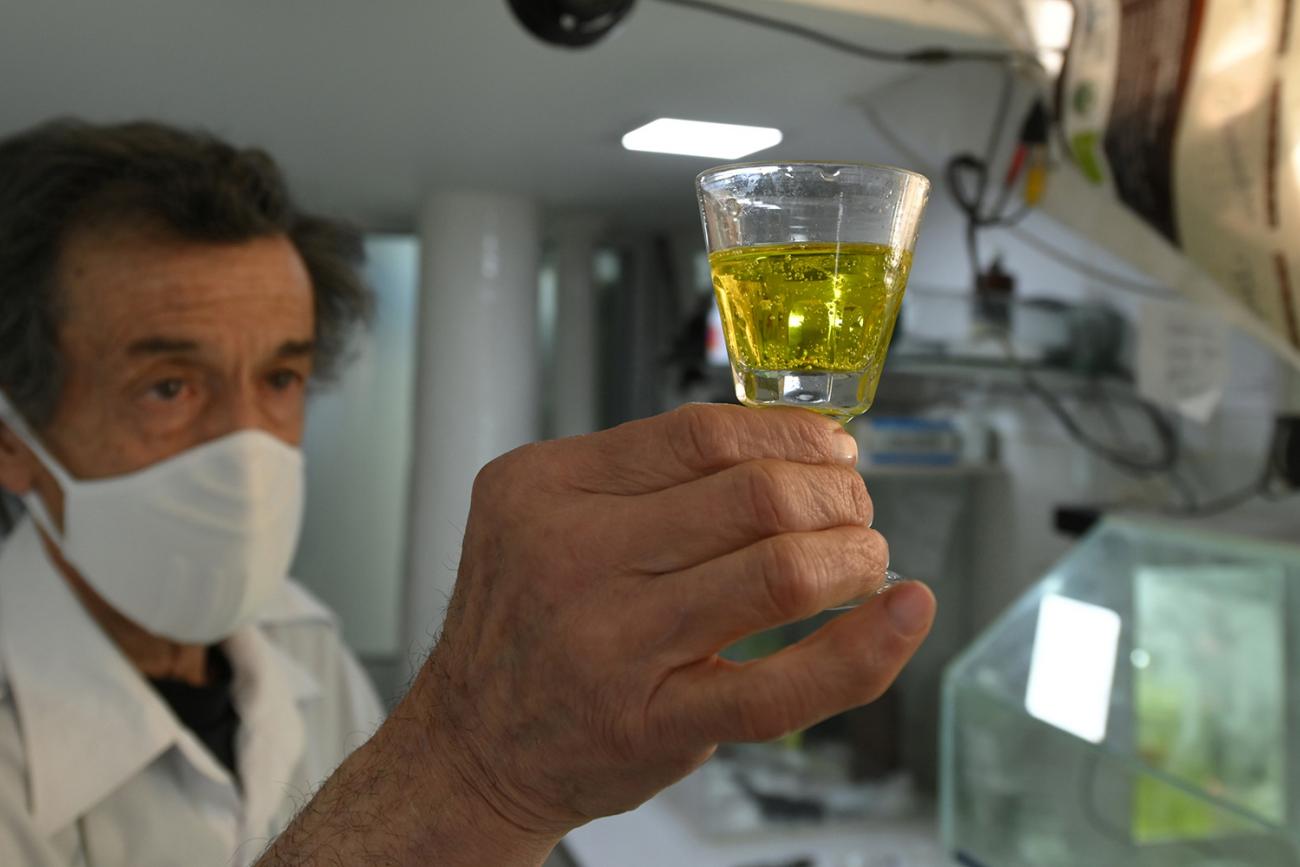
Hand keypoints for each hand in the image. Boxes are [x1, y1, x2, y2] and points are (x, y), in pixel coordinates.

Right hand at [417, 404, 935, 843]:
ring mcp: (614, 644)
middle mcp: (573, 557)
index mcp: (547, 488)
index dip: (791, 434)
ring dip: (853, 555)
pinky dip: (863, 648)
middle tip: (853, 508)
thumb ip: (641, 478)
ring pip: (780, 573)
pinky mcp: (655, 722)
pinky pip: (782, 686)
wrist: (471, 745)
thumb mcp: (542, 516)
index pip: (701, 434)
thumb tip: (788, 450)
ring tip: (863, 558)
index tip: (831, 448)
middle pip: (754, 495)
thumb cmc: (524, 626)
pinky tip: (901, 616)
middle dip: (835, 494)